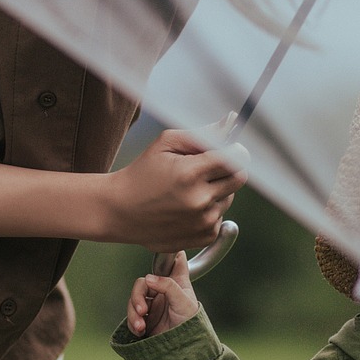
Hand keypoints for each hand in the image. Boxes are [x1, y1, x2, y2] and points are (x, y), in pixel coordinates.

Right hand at [105, 127, 248, 252]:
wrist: (120, 212)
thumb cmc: (142, 173)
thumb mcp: (165, 144)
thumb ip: (201, 133)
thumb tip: (231, 122)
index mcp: (190, 173)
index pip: (236, 158)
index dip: (235, 150)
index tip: (227, 149)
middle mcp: (200, 200)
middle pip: (239, 178)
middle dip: (229, 169)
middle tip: (208, 168)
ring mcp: (202, 221)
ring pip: (229, 198)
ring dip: (216, 191)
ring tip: (189, 190)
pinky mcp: (203, 236)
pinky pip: (220, 217)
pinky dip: (209, 211)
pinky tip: (186, 208)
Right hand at [128, 250, 198, 336]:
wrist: (185, 349)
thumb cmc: (192, 324)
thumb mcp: (183, 301)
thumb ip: (167, 286)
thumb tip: (148, 278)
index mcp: (176, 283)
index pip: (174, 262)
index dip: (170, 256)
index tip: (169, 253)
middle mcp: (163, 291)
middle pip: (142, 284)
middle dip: (137, 297)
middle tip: (142, 310)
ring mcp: (153, 305)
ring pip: (134, 300)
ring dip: (133, 313)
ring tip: (141, 326)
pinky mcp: (145, 319)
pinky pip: (132, 316)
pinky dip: (133, 324)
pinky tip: (140, 331)